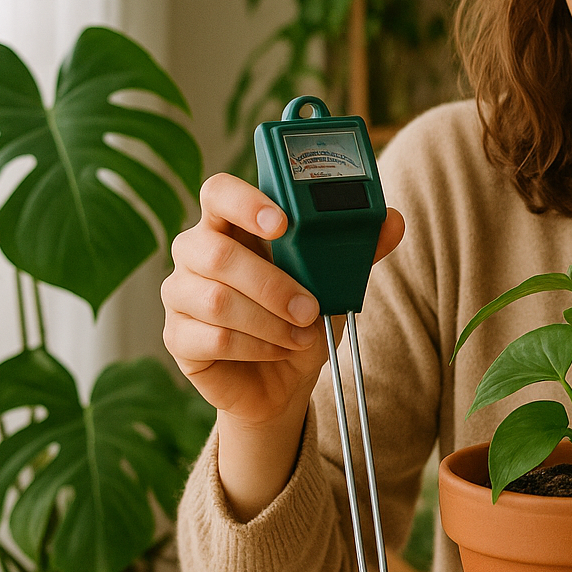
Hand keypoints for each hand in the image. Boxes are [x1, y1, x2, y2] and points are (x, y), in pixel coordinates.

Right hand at [162, 172, 404, 426]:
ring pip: (217, 299)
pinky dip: (257, 346)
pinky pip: (213, 337)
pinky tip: (278, 350)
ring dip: (270, 320)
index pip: (219, 191)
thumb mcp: (334, 280)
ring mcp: (180, 293)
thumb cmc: (302, 316)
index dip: (244, 201)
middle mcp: (196, 251)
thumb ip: (357, 248)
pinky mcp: (177, 336)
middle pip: (215, 251)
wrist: (282, 380)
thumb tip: (394, 220)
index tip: (282, 221)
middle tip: (310, 307)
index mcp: (232, 223)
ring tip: (302, 334)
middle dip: (271, 282)